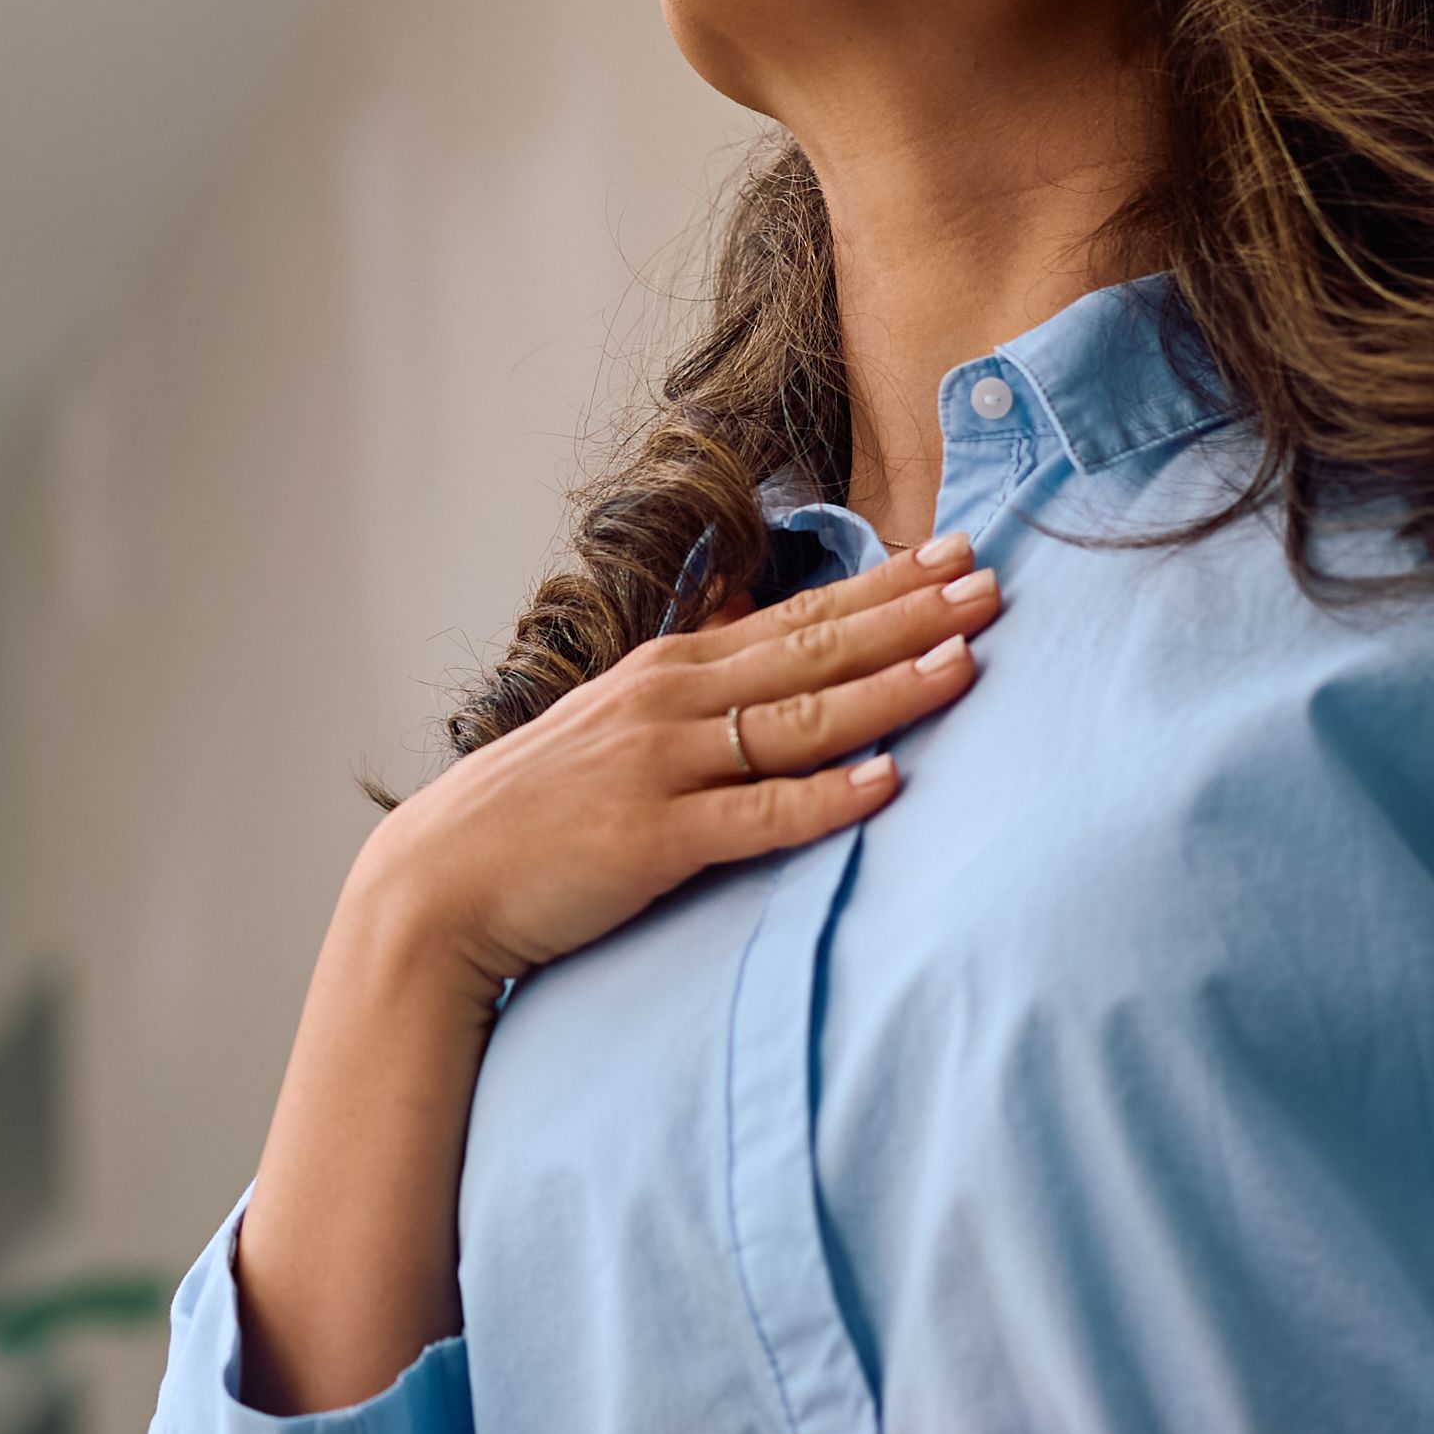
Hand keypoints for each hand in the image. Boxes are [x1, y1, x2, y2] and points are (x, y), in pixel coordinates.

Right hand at [360, 547, 999, 995]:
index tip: (957, 550)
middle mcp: (669, 700)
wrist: (438, 883)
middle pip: (813, 649)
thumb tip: (754, 625)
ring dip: (890, 688)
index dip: (883, 584)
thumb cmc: (533, 811)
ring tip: (967, 660)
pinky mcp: (654, 839)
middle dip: (910, 614)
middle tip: (995, 580)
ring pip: (799, 719)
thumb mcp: (611, 723)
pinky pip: (758, 814)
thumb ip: (687, 682)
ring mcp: (662, 766)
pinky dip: (827, 797)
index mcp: (667, 670)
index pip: (797, 615)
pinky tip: (890, 781)